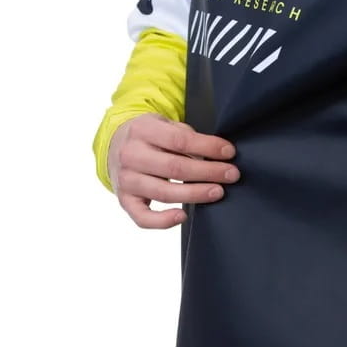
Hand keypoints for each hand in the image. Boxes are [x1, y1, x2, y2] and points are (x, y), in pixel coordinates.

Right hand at [107, 112, 240, 228]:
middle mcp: (130, 155)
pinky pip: (143, 217)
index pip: (180, 140)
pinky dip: (163, 221)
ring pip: (164, 192)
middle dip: (208, 172)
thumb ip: (184, 135)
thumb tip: (217, 153)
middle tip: (232, 175)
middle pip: (175, 167)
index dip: (207, 147)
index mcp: (142, 130)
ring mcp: (126, 179)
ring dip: (195, 194)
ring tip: (218, 192)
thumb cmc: (149, 137)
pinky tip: (183, 216)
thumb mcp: (163, 125)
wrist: (114, 145)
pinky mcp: (125, 200)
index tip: (229, 153)